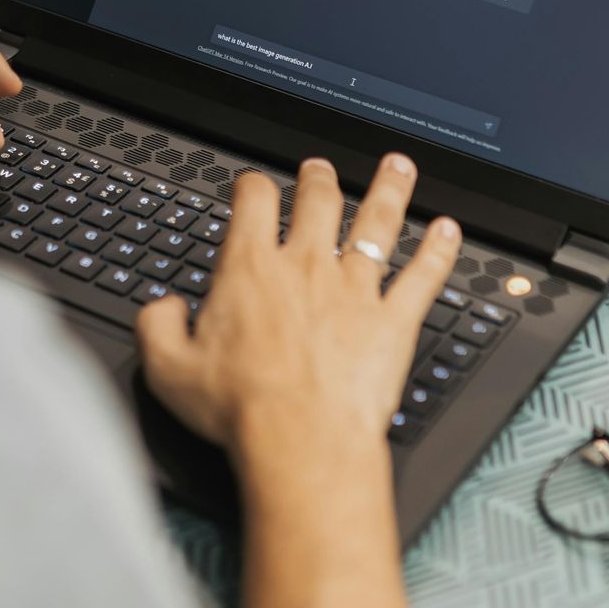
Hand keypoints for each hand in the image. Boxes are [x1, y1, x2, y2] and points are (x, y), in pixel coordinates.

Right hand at [136, 154, 460, 460]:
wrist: (300, 440)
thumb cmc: (240, 409)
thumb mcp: (168, 369)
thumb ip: (158, 327)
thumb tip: (164, 308)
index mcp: (251, 270)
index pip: (253, 203)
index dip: (253, 185)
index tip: (253, 185)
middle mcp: (307, 268)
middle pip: (320, 202)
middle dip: (320, 179)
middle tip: (321, 169)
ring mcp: (356, 291)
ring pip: (378, 224)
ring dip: (389, 190)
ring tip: (398, 167)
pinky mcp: (394, 322)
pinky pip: (423, 276)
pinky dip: (439, 250)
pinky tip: (450, 231)